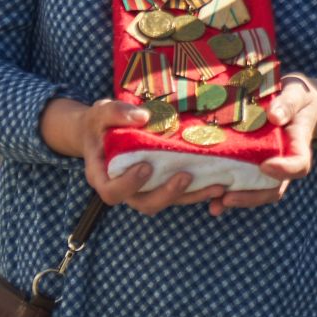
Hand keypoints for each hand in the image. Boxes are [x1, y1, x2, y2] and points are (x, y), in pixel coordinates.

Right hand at [78, 99, 227, 215]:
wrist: (101, 131)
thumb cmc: (98, 124)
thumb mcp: (101, 113)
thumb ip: (116, 114)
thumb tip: (143, 117)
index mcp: (102, 176)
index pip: (112, 192)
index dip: (129, 184)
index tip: (145, 167)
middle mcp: (123, 189)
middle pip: (144, 203)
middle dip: (167, 194)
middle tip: (185, 176)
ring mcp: (142, 190)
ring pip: (165, 202)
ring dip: (190, 196)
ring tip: (215, 185)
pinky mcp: (158, 185)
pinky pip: (177, 194)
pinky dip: (197, 190)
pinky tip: (217, 182)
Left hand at [202, 73, 316, 215]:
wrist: (292, 100)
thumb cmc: (296, 96)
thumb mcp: (295, 93)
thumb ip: (288, 103)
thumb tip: (273, 116)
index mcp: (298, 146)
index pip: (299, 165)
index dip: (283, 170)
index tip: (265, 165)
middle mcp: (284, 162)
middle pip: (273, 189)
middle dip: (251, 197)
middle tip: (228, 198)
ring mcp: (268, 166)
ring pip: (256, 191)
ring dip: (236, 200)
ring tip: (214, 205)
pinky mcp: (252, 164)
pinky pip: (242, 181)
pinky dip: (227, 190)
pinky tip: (208, 195)